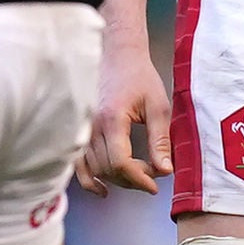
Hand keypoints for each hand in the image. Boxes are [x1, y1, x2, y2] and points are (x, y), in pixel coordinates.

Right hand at [82, 39, 172, 195]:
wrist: (117, 55)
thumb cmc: (139, 77)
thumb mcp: (158, 107)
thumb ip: (160, 141)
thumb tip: (165, 171)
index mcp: (112, 119)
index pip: (120, 162)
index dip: (139, 179)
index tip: (155, 186)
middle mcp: (92, 126)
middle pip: (108, 169)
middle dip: (133, 178)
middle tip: (153, 172)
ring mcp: (82, 129)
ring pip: (94, 169)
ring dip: (116, 179)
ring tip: (137, 175)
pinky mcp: (79, 130)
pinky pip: (78, 164)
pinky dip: (89, 179)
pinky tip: (104, 188)